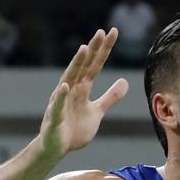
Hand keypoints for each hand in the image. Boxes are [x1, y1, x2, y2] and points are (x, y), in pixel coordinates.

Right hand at [38, 28, 128, 159]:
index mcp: (82, 88)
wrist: (57, 148)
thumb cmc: (75, 128)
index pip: (95, 65)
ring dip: (77, 64)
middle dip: (92, 50)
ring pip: (70, 79)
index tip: (112, 32)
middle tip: (101, 32)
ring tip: (84, 49)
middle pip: (83, 66)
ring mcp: (62, 101)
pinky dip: (61, 96)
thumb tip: (125, 81)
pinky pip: (57, 105)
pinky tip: (65, 86)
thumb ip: (110, 97)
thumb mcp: (98, 111)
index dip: (104, 50)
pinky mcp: (55, 117)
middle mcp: (71, 90)